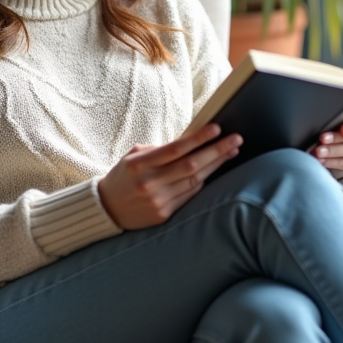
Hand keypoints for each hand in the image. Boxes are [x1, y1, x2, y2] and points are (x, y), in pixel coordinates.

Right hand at [97, 125, 241, 229]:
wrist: (106, 209)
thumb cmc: (123, 177)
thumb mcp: (133, 157)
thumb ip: (158, 150)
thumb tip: (190, 141)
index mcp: (139, 164)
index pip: (175, 149)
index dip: (198, 138)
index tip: (217, 128)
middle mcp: (149, 183)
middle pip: (191, 165)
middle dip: (216, 151)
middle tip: (236, 139)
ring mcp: (158, 201)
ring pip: (194, 181)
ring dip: (215, 165)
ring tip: (231, 152)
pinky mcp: (164, 214)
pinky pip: (190, 195)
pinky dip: (203, 181)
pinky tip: (214, 170)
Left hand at [313, 103, 342, 178]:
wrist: (336, 144)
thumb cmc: (334, 124)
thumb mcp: (335, 117)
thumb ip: (336, 115)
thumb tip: (321, 115)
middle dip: (342, 135)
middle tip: (324, 137)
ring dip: (333, 150)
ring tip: (318, 151)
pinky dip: (333, 161)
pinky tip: (322, 160)